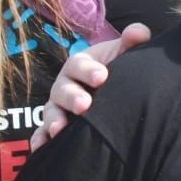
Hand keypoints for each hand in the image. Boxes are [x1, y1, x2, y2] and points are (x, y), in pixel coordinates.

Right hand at [29, 23, 150, 150]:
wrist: (111, 89)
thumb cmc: (116, 69)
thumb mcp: (122, 54)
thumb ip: (131, 41)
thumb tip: (139, 32)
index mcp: (80, 66)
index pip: (79, 64)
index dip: (88, 70)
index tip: (102, 76)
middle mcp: (65, 85)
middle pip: (63, 90)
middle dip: (72, 97)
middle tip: (84, 105)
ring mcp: (58, 107)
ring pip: (51, 113)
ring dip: (54, 120)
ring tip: (60, 129)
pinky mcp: (54, 127)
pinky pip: (42, 134)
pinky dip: (41, 140)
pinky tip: (42, 148)